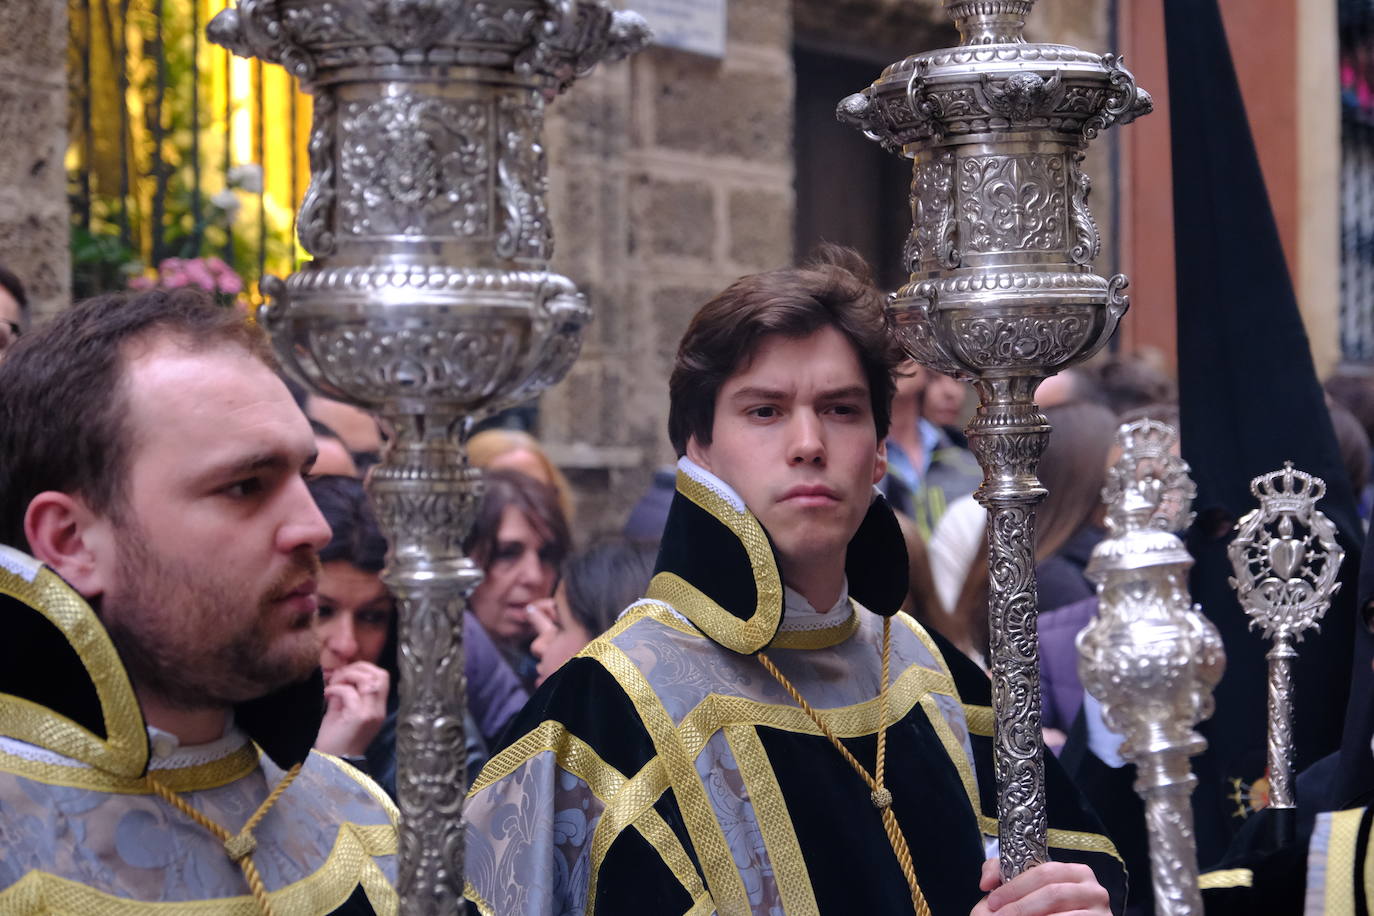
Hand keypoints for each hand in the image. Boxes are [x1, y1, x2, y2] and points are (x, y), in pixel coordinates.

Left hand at [315, 661, 389, 756]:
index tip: (347, 673)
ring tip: (333, 683)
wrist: (333, 763)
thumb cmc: (337, 739)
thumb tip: (341, 676)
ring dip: (348, 676)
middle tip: (339, 675)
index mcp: (378, 708)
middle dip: (358, 668)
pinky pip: (350, 693)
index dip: (366, 668)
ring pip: (368, 681)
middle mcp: (378, 710)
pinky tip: (327, 694)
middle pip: (380, 675)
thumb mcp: (344, 712)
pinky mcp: (358, 717)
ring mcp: (370, 713)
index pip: (383, 677)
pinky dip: (337, 688)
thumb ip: (347, 694)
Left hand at [969, 859, 1110, 915]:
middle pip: (1052, 894)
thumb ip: (1002, 874)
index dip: (1015, 887)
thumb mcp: (1026, 889)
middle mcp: (1094, 890)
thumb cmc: (1044, 910)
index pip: (1043, 872)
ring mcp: (1102, 913)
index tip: (992, 902)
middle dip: (1020, 907)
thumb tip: (986, 882)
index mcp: (1076, 872)